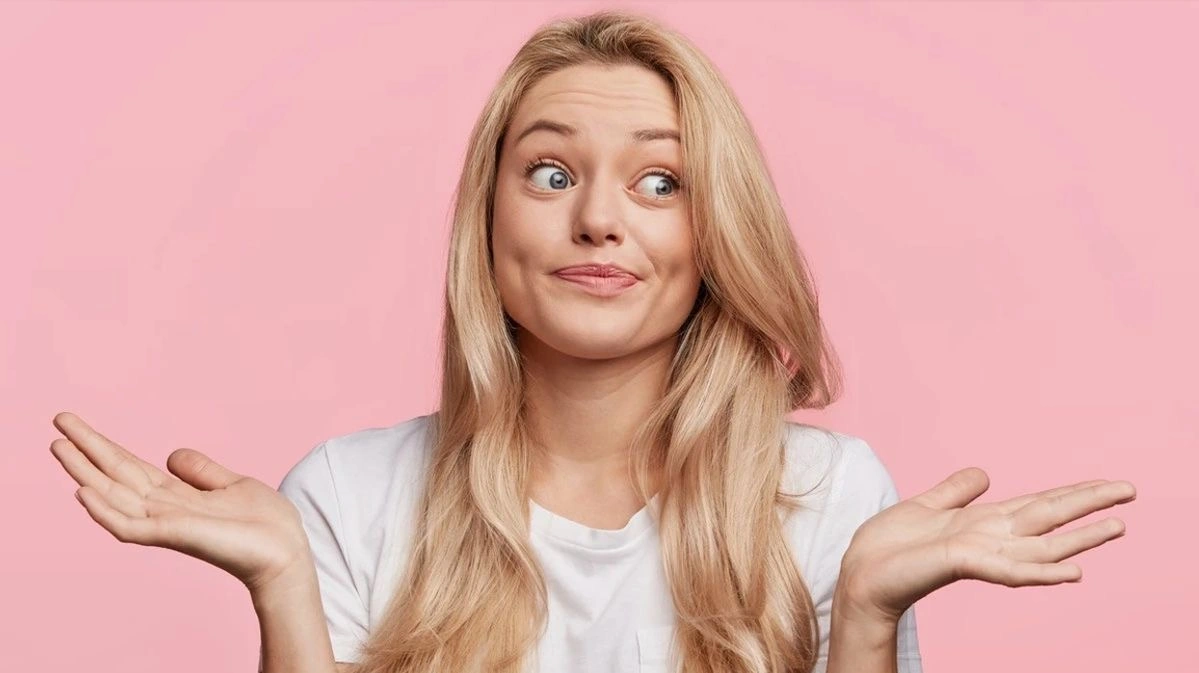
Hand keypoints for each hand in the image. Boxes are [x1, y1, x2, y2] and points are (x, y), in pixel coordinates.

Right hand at [49, 411, 312, 593]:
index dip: (104, 446)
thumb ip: (201, 471)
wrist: (286, 551)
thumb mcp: (232, 484)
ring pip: (113, 497)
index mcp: (176, 495)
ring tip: (59, 446)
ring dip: (85, 473)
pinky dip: (104, 511)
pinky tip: (83, 491)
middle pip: (115, 475)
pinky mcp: (173, 536)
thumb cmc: (264, 524)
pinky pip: (129, 526)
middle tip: (57, 420)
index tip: (77, 425)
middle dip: (86, 450)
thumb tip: (171, 454)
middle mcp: (164, 509)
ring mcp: (165, 524)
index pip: (130, 467)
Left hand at [837, 467, 1135, 622]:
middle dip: (1088, 505)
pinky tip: (1073, 571)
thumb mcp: (926, 505)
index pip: (1038, 504)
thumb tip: (984, 473)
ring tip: (1117, 526)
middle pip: (1049, 517)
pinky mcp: (962, 563)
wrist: (861, 573)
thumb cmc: (890, 546)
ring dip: (1080, 538)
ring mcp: (981, 553)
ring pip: (1042, 546)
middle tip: (1130, 491)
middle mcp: (990, 537)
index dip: (1072, 493)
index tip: (1108, 483)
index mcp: (983, 521)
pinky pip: (1010, 569)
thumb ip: (956, 491)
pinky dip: (1042, 571)